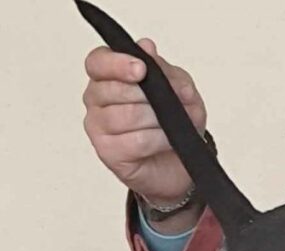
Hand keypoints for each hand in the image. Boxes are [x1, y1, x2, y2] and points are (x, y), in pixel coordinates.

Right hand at [82, 39, 206, 232]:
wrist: (181, 164)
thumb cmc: (175, 124)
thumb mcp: (182, 91)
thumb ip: (166, 70)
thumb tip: (148, 48)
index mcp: (109, 76)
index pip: (98, 62)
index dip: (117, 64)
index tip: (141, 69)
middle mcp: (97, 99)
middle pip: (112, 89)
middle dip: (149, 97)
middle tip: (168, 105)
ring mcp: (98, 126)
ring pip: (125, 115)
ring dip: (156, 120)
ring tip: (170, 125)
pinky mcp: (107, 152)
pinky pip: (134, 141)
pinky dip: (158, 139)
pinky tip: (167, 140)